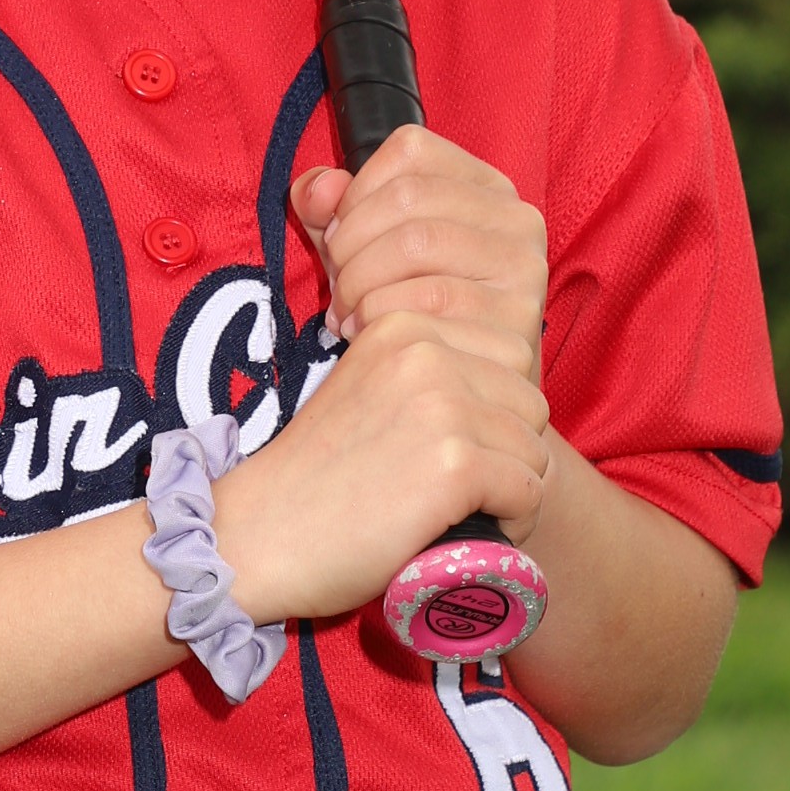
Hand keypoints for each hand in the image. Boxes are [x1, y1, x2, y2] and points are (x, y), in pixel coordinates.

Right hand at [214, 135, 551, 625]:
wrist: (256, 540)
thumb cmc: (313, 473)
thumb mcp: (357, 380)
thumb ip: (399, 339)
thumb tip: (404, 250)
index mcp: (400, 323)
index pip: (506, 353)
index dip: (490, 410)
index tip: (444, 447)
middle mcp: (423, 349)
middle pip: (528, 398)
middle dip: (508, 449)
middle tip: (456, 487)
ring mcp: (439, 402)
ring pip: (533, 446)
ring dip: (509, 489)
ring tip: (456, 510)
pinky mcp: (453, 461)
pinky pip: (528, 490)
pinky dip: (508, 522)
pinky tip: (461, 531)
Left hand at [291, 126, 547, 371]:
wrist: (468, 394)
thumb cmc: (411, 311)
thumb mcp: (367, 248)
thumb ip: (332, 207)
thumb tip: (318, 191)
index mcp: (485, 186)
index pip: (410, 150)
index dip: (356, 192)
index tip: (338, 236)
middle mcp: (517, 218)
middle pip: (407, 197)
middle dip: (350, 244)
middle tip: (337, 286)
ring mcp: (525, 269)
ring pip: (414, 245)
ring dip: (359, 284)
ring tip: (348, 314)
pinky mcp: (518, 320)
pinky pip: (426, 303)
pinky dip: (378, 319)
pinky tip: (369, 338)